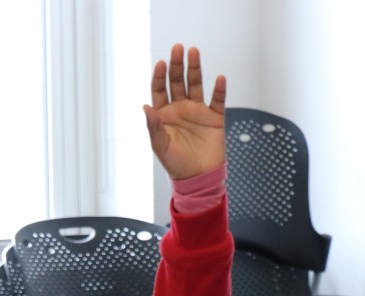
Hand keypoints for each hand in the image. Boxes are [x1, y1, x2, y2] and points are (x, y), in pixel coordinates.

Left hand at [144, 43, 226, 179]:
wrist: (198, 178)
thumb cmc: (176, 164)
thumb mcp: (160, 146)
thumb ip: (153, 126)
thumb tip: (145, 107)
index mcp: (164, 115)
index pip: (160, 90)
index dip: (160, 76)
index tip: (161, 63)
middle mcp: (180, 109)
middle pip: (178, 82)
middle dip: (177, 65)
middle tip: (178, 48)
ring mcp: (197, 111)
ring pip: (196, 84)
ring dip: (195, 69)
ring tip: (194, 52)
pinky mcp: (214, 118)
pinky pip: (217, 100)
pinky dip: (219, 89)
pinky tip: (219, 78)